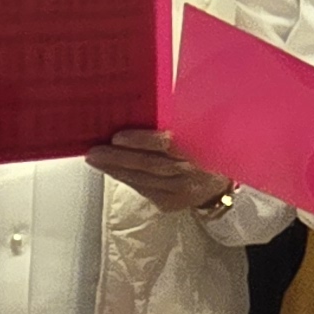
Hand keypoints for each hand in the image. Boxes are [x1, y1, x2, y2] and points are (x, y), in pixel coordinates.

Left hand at [85, 126, 234, 214]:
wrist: (219, 182)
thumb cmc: (204, 149)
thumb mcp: (198, 131)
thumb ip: (175, 123)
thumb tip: (140, 110)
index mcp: (198, 149)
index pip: (166, 145)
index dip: (141, 141)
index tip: (117, 136)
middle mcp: (189, 173)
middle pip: (148, 165)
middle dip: (118, 158)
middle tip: (94, 150)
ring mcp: (179, 191)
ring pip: (142, 180)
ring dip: (116, 169)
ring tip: (96, 159)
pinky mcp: (170, 203)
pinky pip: (143, 190)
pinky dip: (125, 179)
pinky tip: (111, 170)